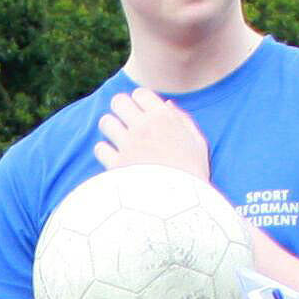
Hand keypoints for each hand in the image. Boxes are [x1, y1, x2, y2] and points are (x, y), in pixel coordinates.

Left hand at [95, 86, 216, 186]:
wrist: (183, 205)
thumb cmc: (195, 174)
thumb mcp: (198, 144)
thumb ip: (184, 121)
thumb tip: (166, 105)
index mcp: (165, 119)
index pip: (140, 93)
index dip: (140, 101)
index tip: (144, 113)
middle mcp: (144, 127)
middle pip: (118, 101)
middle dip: (121, 109)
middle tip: (127, 123)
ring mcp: (128, 145)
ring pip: (105, 122)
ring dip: (111, 129)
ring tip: (119, 140)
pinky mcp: (116, 166)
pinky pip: (100, 148)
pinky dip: (105, 152)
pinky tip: (115, 159)